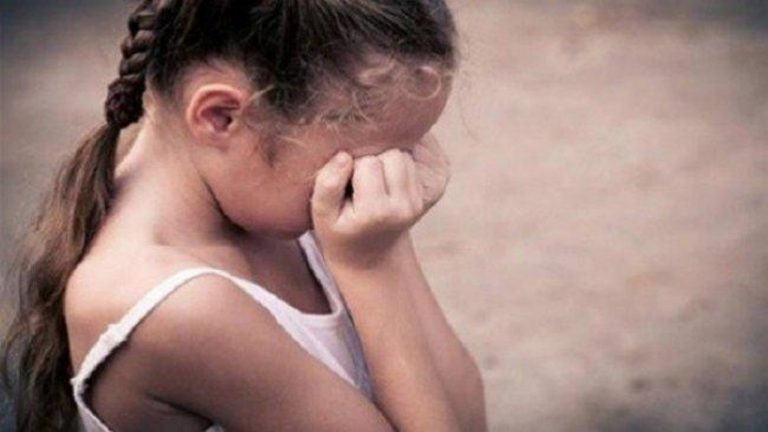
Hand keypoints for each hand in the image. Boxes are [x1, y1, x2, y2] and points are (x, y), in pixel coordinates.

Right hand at [311, 142, 448, 270]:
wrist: (371, 253)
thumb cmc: (341, 229)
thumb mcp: (322, 213)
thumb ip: (327, 185)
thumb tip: (344, 156)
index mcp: (377, 213)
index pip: (368, 163)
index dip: (352, 165)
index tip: (347, 182)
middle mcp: (405, 207)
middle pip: (392, 154)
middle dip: (374, 158)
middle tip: (362, 179)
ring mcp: (422, 199)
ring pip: (406, 153)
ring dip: (389, 157)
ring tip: (376, 178)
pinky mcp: (436, 187)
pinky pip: (422, 153)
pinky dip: (406, 156)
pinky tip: (391, 172)